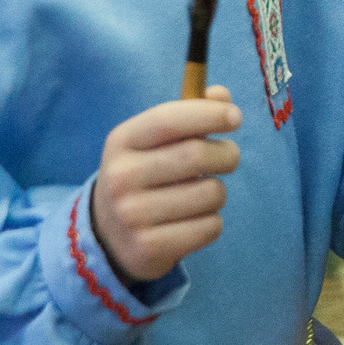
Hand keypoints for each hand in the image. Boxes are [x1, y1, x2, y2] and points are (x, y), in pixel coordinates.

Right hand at [92, 85, 242, 285]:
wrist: (108, 235)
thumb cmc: (144, 175)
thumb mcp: (153, 140)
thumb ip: (189, 113)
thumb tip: (223, 96)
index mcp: (121, 142)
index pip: (168, 119)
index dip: (208, 114)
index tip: (235, 117)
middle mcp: (121, 177)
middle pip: (196, 155)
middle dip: (227, 154)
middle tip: (229, 157)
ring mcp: (132, 216)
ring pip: (211, 193)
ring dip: (219, 191)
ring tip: (203, 193)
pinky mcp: (149, 248)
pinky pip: (210, 226)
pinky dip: (213, 221)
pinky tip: (194, 220)